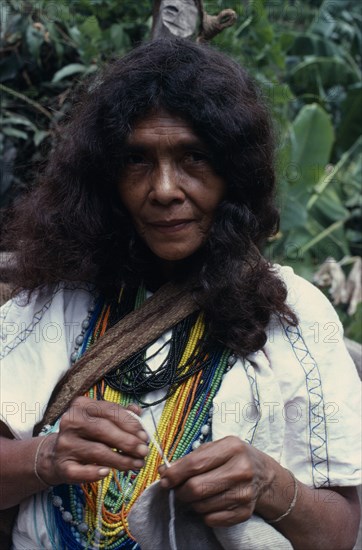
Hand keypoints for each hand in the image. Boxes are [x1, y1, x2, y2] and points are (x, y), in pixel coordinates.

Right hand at [37, 396, 148, 485]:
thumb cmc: (86, 434)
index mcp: (82, 405)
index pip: (109, 411)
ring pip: (97, 451)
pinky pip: (81, 471)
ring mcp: (64, 444)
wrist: (55, 455)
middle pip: (103, 430)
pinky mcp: (62, 465)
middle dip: (128, 442)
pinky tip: (107, 473)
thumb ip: (119, 414)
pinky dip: (95, 473)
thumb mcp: (100, 419)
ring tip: (137, 464)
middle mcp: (71, 421)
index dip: (130, 423)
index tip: (145, 436)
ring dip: (121, 460)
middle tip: (144, 451)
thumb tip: (137, 410)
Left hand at [159, 436, 273, 526]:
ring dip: (192, 502)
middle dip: (180, 491)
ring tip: (197, 494)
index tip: (164, 479)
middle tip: (178, 489)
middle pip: (196, 488)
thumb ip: (191, 458)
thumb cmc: (233, 458)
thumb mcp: (216, 448)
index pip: (195, 464)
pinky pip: (211, 519)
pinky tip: (209, 502)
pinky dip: (204, 513)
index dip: (175, 474)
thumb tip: (164, 472)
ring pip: (201, 506)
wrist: (263, 475)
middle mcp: (241, 470)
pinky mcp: (244, 512)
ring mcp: (244, 493)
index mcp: (232, 448)